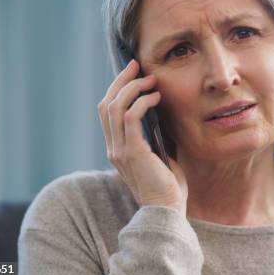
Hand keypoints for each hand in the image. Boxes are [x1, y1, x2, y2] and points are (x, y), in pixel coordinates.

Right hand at [98, 59, 187, 214]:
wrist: (168, 210)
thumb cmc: (168, 184)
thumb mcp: (158, 154)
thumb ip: (153, 135)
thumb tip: (160, 111)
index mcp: (116, 148)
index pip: (107, 112)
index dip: (116, 89)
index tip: (132, 72)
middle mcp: (112, 148)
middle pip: (106, 104)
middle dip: (120, 81)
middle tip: (136, 64)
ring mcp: (119, 150)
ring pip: (115, 107)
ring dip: (132, 88)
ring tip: (150, 79)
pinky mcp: (132, 152)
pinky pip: (130, 118)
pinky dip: (142, 102)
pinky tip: (156, 97)